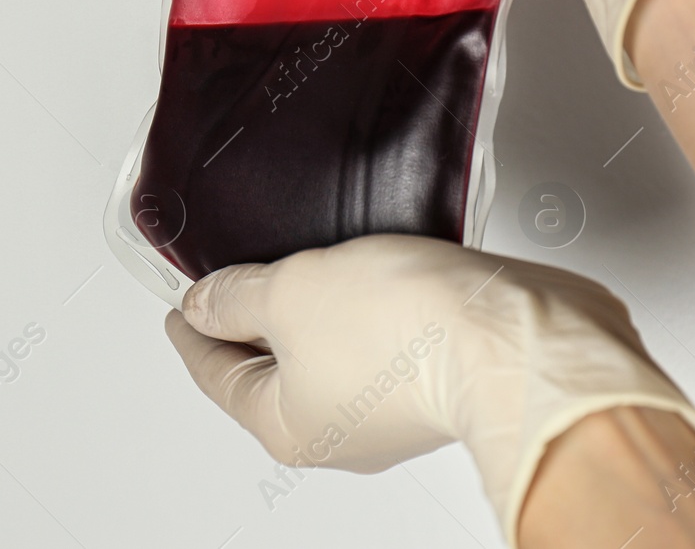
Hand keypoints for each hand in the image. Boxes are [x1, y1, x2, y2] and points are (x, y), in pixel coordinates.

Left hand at [165, 234, 694, 545]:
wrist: (513, 336)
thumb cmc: (407, 330)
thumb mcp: (290, 292)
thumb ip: (238, 297)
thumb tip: (204, 302)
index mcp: (287, 424)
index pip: (215, 375)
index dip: (191, 331)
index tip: (180, 306)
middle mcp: (340, 429)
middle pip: (271, 373)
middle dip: (251, 325)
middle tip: (231, 282)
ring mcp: (393, 407)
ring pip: (330, 354)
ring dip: (312, 310)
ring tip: (299, 264)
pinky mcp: (437, 374)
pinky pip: (380, 339)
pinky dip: (362, 307)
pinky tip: (366, 269)